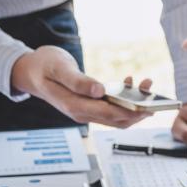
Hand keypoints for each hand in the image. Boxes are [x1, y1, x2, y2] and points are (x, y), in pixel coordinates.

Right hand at [10, 46, 151, 127]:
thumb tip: (99, 91)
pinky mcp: (91, 106)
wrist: (31, 71)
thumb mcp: (58, 68)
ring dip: (135, 105)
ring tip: (147, 85)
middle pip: (118, 120)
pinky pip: (112, 108)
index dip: (129, 111)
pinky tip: (130, 82)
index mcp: (74, 106)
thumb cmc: (44, 66)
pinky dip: (125, 99)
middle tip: (154, 96)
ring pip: (117, 116)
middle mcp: (82, 113)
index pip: (108, 114)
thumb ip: (77, 81)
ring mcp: (87, 111)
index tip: (147, 106)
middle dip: (138, 110)